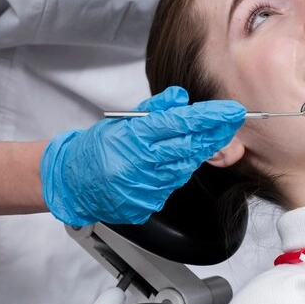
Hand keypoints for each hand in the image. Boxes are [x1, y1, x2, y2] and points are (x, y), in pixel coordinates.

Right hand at [41, 86, 245, 225]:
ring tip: (199, 139)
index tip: (232, 111)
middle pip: (190, 147)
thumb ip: (154, 109)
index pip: (180, 124)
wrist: (72, 182)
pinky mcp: (145, 205)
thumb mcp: (121, 121)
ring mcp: (143, 188)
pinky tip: (169, 164)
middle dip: (215, 133)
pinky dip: (176, 172)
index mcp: (133, 138)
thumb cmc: (97, 148)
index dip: (210, 117)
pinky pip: (171, 185)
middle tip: (230, 122)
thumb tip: (181, 98)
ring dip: (196, 152)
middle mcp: (140, 164)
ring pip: (185, 167)